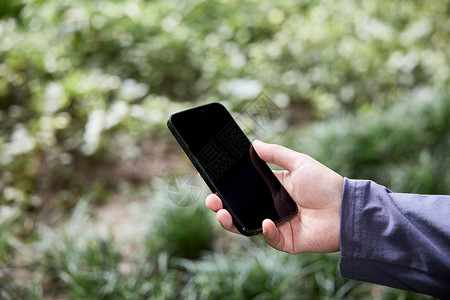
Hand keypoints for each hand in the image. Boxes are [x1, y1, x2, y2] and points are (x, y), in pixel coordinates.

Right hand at [205, 140, 343, 253]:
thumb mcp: (298, 162)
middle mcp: (271, 207)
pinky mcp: (286, 240)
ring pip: (247, 225)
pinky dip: (266, 231)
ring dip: (231, 221)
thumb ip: (275, 154)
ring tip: (221, 213)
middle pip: (240, 209)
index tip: (209, 180)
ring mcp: (277, 224)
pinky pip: (269, 238)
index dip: (226, 186)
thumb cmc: (325, 184)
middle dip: (221, 205)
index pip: (243, 188)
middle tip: (211, 201)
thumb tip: (253, 143)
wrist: (345, 209)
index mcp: (272, 189)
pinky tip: (265, 223)